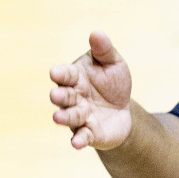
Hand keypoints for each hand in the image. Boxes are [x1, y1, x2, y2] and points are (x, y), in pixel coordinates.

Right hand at [49, 32, 134, 149]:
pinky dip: (78, 140)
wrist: (122, 109)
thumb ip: (104, 50)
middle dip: (59, 96)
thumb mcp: (113, 63)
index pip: (65, 74)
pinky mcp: (89, 133)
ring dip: (64, 117)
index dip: (61, 74)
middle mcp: (73, 97)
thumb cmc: (112, 82)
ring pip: (69, 117)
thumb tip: (96, 33)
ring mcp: (79, 116)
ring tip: (58, 117)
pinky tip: (76, 143)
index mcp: (75, 77)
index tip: (56, 72)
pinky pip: (81, 136)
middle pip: (63, 96)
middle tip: (56, 95)